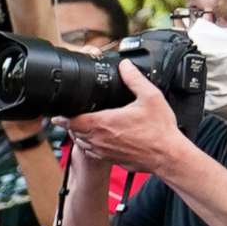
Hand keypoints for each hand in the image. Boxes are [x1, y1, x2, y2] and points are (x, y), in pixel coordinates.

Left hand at [66, 61, 184, 170]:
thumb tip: (125, 66)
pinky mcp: (110, 159)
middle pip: (73, 131)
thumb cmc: (159, 130)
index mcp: (104, 123)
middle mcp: (100, 139)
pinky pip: (91, 152)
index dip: (63, 116)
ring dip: (78, 134)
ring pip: (81, 142)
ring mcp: (103, 151)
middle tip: (69, 114)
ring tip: (81, 124)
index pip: (72, 121)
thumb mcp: (150, 97)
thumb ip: (134, 79)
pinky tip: (96, 137)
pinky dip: (89, 144)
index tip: (58, 111)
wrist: (167, 156)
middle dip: (70, 123)